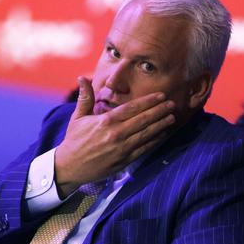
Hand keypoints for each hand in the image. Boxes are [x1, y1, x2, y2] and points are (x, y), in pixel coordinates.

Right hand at [54, 76, 175, 195]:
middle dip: (160, 111)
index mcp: (106, 121)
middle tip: (173, 104)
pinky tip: (163, 134)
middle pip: (143, 120)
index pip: (132, 108)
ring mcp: (121, 148)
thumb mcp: (77, 117)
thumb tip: (81, 77)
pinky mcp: (124, 160)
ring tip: (172, 117)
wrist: (70, 166)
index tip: (161, 95)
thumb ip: (85, 97)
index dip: (149, 101)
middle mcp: (116, 134)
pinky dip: (154, 141)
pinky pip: (143, 149)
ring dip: (161, 125)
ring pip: (146, 134)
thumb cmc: (74, 140)